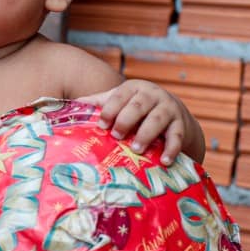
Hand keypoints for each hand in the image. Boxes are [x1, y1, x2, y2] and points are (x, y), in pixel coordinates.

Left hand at [78, 80, 193, 160]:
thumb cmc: (137, 109)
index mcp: (133, 88)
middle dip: (127, 120)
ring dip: (147, 134)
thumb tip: (67, 106)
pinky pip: (177, 136)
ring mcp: (169, 109)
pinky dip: (171, 149)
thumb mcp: (119, 101)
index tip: (101, 124)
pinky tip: (164, 161)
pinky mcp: (181, 125)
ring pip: (158, 120)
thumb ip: (98, 103)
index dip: (110, 110)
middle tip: (117, 136)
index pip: (119, 96)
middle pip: (139, 106)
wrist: (174, 113)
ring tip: (137, 149)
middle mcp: (152, 95)